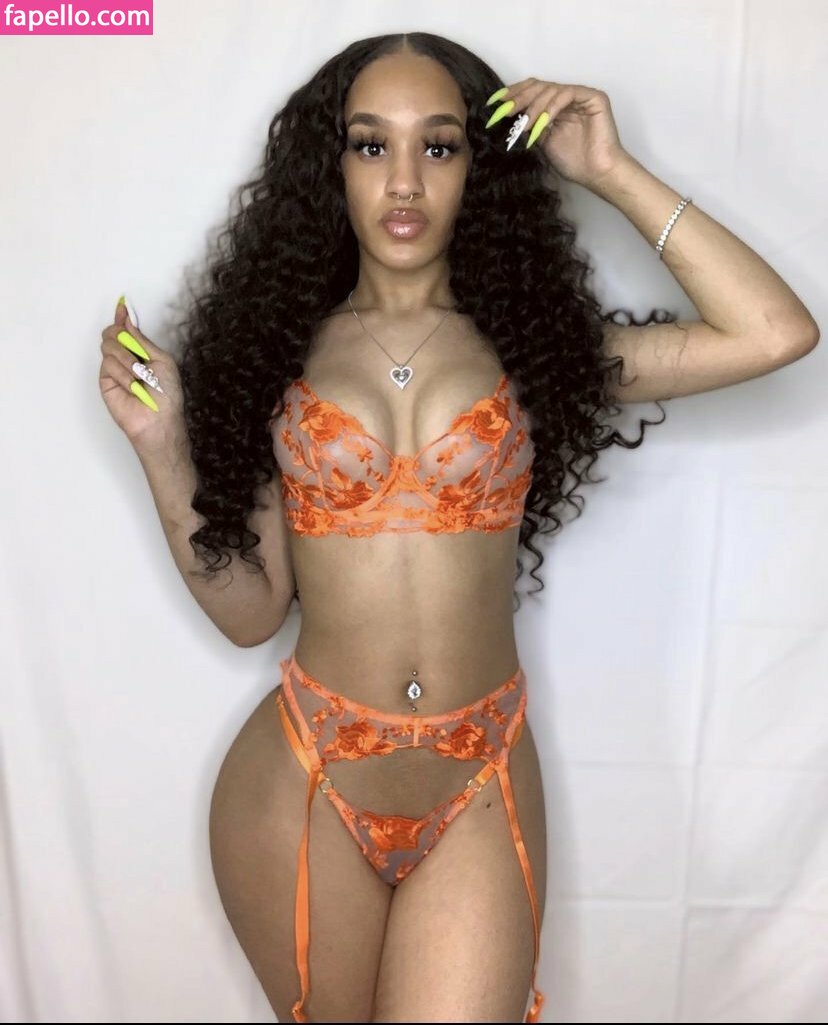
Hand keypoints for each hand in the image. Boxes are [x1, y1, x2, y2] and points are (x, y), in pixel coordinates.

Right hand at [99, 298, 186, 454]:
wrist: (158, 419)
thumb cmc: (166, 394)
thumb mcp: (161, 360)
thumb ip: (142, 340)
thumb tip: (128, 322)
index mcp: (142, 351)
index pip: (127, 329)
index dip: (123, 317)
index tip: (123, 306)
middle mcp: (126, 357)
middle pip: (113, 332)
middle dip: (123, 338)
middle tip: (135, 353)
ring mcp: (114, 368)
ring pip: (109, 345)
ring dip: (127, 360)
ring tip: (140, 377)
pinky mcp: (105, 380)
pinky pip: (107, 364)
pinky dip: (123, 373)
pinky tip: (132, 386)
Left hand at [484, 78, 630, 187]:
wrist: (596, 173)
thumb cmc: (573, 162)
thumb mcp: (542, 142)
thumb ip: (529, 126)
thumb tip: (506, 117)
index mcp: (554, 106)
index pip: (531, 91)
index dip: (513, 94)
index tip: (494, 103)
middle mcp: (566, 98)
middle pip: (539, 86)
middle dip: (519, 98)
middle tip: (505, 111)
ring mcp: (580, 96)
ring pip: (551, 89)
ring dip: (534, 107)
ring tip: (524, 125)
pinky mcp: (594, 97)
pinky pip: (567, 94)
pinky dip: (552, 107)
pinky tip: (542, 122)